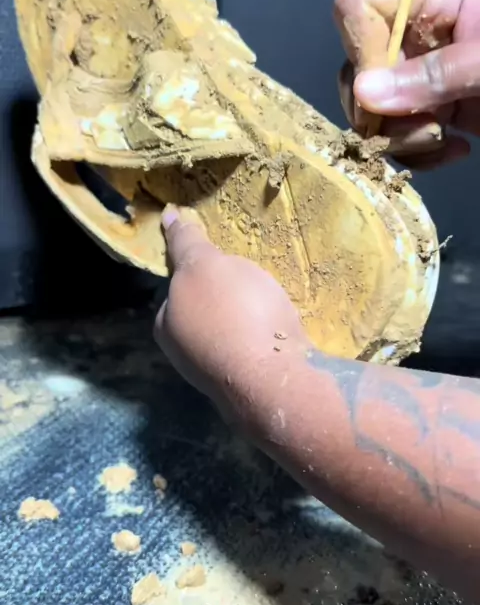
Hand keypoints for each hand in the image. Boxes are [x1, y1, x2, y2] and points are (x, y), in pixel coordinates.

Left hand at [154, 206, 307, 410]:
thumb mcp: (205, 264)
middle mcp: (184, 354)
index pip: (177, 291)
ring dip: (249, 321)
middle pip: (204, 314)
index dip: (201, 272)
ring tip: (273, 308)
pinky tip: (283, 334)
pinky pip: (256, 352)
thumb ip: (187, 243)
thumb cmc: (234, 314)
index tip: (226, 267)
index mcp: (167, 326)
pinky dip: (267, 340)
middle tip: (254, 285)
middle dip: (225, 301)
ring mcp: (216, 376)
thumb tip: (167, 217)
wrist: (274, 379)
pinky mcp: (250, 387)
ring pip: (231, 335)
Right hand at [334, 0, 479, 168]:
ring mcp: (428, 68)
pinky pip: (401, 129)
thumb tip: (364, 93)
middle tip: (424, 131)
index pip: (359, 6)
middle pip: (359, 63)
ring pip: (376, 105)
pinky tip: (456, 152)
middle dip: (382, 108)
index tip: (383, 92)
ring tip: (444, 143)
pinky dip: (419, 150)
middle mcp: (422, 28)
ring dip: (402, 135)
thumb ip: (437, 74)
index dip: (360, 49)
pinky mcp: (439, 103)